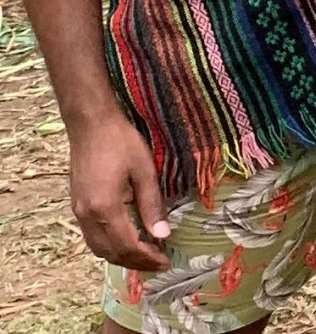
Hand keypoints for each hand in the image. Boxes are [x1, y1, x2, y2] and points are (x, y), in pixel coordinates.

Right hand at [67, 112, 167, 270]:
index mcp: (105, 208)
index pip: (127, 245)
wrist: (91, 126)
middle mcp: (87, 216)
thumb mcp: (144, 171)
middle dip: (135, 262)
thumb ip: (152, 205)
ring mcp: (79, 212)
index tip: (165, 261)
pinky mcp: (77, 206)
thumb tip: (162, 235)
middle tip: (159, 262)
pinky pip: (92, 237)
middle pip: (110, 253)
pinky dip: (109, 245)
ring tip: (145, 255)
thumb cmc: (122, 143)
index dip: (147, 257)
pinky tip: (127, 239)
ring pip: (98, 248)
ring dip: (121, 256)